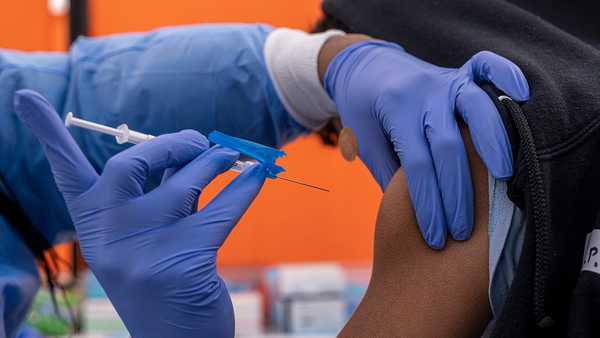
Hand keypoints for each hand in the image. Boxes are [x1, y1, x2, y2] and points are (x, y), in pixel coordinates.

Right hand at [14, 89, 266, 337]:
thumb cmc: (163, 281)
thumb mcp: (147, 238)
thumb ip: (161, 196)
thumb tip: (197, 150)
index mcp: (93, 226)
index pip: (66, 174)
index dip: (47, 135)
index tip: (25, 96)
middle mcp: (108, 235)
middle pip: (131, 164)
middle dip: (172, 144)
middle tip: (201, 144)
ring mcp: (142, 250)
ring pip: (185, 185)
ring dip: (216, 162)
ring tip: (233, 157)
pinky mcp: (182, 261)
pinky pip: (221, 210)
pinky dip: (245, 187)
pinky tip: (257, 175)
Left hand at [324, 40, 528, 248]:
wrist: (362, 65)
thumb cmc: (363, 111)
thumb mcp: (364, 142)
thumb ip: (389, 172)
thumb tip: (418, 214)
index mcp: (394, 112)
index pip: (416, 165)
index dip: (427, 204)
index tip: (435, 237)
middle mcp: (423, 94)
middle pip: (448, 146)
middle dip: (457, 193)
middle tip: (463, 229)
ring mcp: (444, 79)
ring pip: (477, 109)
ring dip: (494, 144)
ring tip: (505, 180)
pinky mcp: (459, 71)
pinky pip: (486, 66)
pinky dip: (507, 75)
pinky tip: (522, 96)